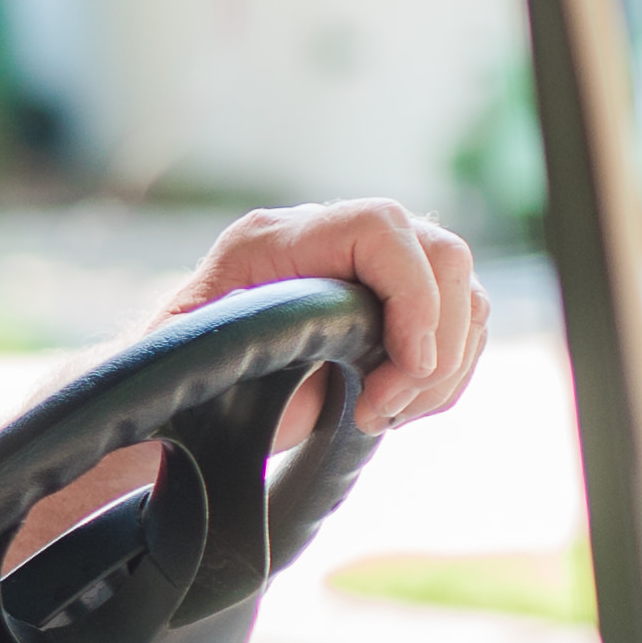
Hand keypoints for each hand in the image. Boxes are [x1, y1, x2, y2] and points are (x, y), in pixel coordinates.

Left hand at [155, 199, 487, 430]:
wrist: (185, 401)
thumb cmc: (178, 381)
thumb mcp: (194, 357)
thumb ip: (243, 339)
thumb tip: (304, 348)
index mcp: (276, 238)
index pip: (381, 227)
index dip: (413, 295)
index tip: (410, 366)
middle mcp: (332, 239)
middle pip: (442, 254)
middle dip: (437, 342)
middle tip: (385, 408)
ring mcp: (371, 270)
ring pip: (463, 295)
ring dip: (441, 371)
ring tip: (380, 415)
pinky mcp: (394, 308)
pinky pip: (461, 329)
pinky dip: (443, 380)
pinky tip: (393, 410)